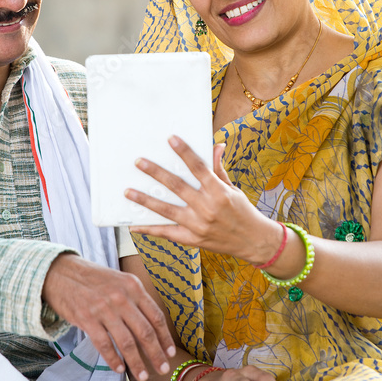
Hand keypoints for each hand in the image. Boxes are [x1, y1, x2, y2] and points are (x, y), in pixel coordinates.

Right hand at [41, 254, 175, 380]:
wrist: (62, 272)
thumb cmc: (94, 279)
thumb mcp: (120, 281)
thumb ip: (136, 299)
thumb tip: (153, 326)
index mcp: (133, 286)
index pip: (156, 316)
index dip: (165, 337)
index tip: (170, 352)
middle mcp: (121, 297)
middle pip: (145, 332)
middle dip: (156, 354)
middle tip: (163, 370)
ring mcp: (104, 308)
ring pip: (126, 342)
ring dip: (137, 363)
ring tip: (143, 376)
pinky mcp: (86, 318)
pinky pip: (104, 344)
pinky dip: (113, 359)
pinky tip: (119, 369)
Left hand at [125, 137, 281, 263]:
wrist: (253, 241)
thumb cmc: (243, 211)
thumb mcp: (233, 189)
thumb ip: (218, 169)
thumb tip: (216, 145)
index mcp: (219, 192)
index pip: (198, 167)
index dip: (184, 152)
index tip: (170, 139)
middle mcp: (207, 208)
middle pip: (177, 186)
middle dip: (156, 173)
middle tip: (139, 162)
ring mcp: (198, 225)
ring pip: (166, 210)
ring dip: (145, 200)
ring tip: (128, 192)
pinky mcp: (193, 240)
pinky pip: (167, 233)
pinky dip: (149, 230)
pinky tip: (134, 225)